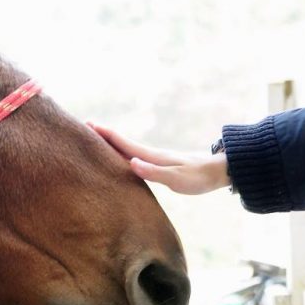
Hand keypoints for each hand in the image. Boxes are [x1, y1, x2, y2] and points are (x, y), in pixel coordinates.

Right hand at [88, 122, 230, 194]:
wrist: (218, 172)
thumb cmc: (198, 178)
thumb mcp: (176, 179)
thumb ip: (154, 172)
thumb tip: (131, 163)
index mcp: (152, 157)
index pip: (124, 144)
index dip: (107, 135)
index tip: (89, 125)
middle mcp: (152, 155)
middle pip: (123, 143)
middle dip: (104, 135)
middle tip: (85, 125)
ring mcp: (156, 158)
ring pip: (128, 148)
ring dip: (112, 143)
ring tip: (97, 139)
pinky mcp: (161, 164)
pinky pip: (136, 156)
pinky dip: (123, 152)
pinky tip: (122, 156)